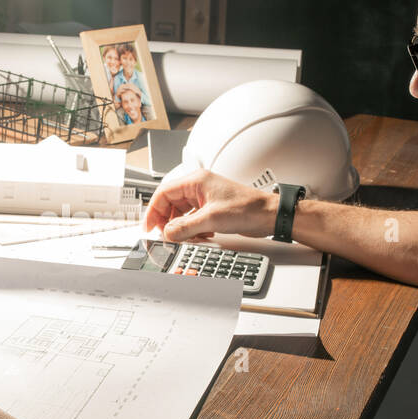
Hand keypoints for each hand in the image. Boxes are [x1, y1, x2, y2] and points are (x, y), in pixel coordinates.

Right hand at [143, 169, 278, 241]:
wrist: (268, 215)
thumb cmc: (247, 208)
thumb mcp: (211, 219)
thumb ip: (185, 227)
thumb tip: (167, 233)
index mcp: (196, 181)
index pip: (164, 193)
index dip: (153, 210)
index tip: (149, 226)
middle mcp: (198, 187)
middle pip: (170, 204)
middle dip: (167, 222)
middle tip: (166, 236)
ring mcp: (204, 198)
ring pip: (181, 214)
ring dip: (181, 228)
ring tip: (186, 238)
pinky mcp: (211, 209)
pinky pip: (192, 219)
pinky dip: (192, 230)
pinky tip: (200, 236)